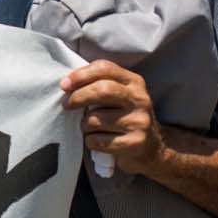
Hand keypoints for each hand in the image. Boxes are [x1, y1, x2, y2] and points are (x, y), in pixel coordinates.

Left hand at [61, 60, 164, 176]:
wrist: (152, 148)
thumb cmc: (125, 117)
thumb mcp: (120, 95)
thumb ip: (100, 84)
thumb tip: (67, 84)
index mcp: (134, 82)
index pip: (105, 69)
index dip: (81, 75)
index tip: (64, 85)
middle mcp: (140, 99)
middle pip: (102, 91)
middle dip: (78, 97)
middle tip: (66, 105)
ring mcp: (139, 122)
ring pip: (95, 120)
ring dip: (84, 125)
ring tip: (89, 128)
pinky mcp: (135, 143)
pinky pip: (98, 141)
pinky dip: (90, 141)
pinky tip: (97, 141)